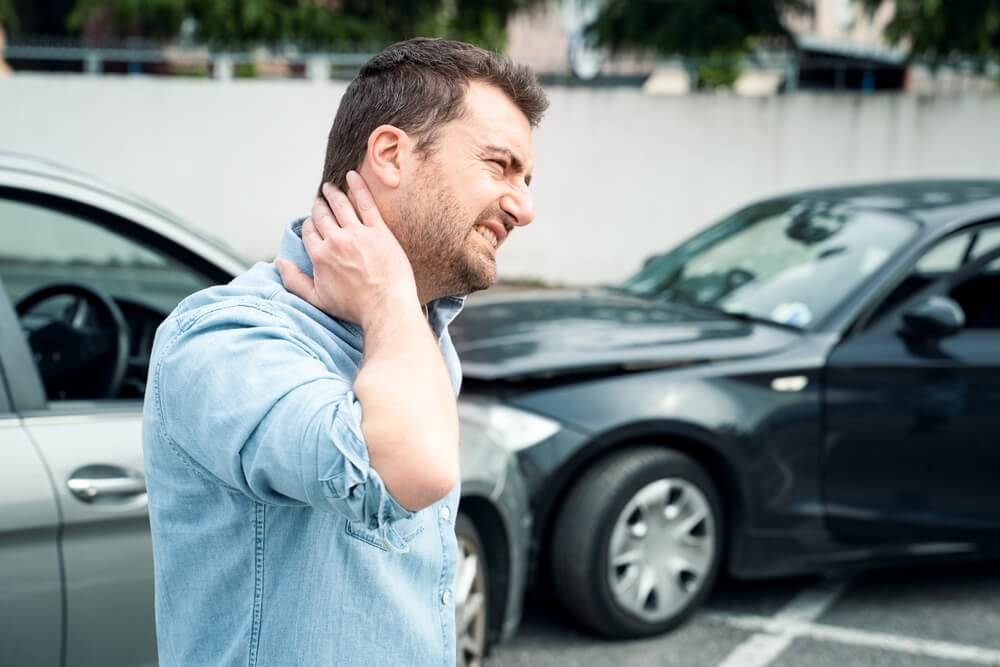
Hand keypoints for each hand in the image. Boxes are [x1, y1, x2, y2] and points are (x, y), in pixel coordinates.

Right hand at [276, 171, 419, 329]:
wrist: (386, 307)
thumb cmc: (355, 307)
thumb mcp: (317, 299)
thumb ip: (294, 281)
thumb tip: (279, 263)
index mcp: (320, 255)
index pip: (309, 231)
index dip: (309, 224)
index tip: (312, 223)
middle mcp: (336, 240)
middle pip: (322, 215)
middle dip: (318, 206)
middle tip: (319, 200)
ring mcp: (358, 233)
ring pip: (340, 205)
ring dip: (333, 193)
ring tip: (330, 187)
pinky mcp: (379, 230)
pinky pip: (366, 202)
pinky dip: (358, 186)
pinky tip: (353, 176)